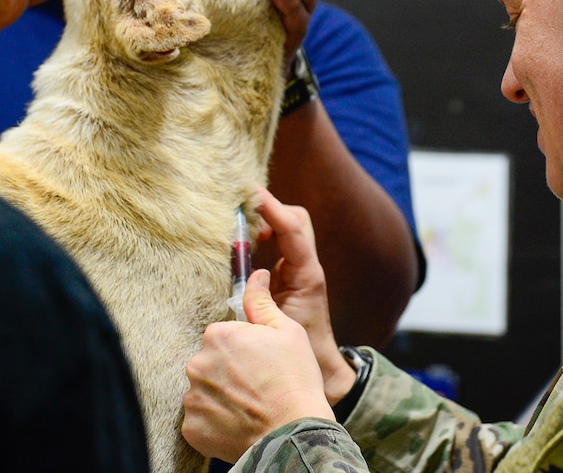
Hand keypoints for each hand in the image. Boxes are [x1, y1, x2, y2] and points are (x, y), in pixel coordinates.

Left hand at [182, 270, 334, 462]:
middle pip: (210, 362)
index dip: (244, 348)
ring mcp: (192, 398)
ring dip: (221, 396)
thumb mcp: (287, 332)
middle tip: (256, 385)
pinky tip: (239, 422)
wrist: (294, 433)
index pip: (223, 335)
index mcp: (218, 335)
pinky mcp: (191, 428)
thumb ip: (262, 303)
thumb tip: (256, 275)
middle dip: (228, 371)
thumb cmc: (295, 379)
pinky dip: (215, 421)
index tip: (260, 362)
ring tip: (249, 406)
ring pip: (205, 390)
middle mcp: (197, 363)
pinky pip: (200, 419)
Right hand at [253, 187, 354, 405]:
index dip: (272, 208)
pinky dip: (263, 237)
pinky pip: (278, 245)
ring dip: (267, 222)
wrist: (322, 369)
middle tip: (243, 215)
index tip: (251, 194)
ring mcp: (299, 269)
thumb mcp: (279, 326)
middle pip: (296, 219)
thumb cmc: (302, 352)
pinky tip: (244, 247)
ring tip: (241, 231)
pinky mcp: (288, 276)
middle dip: (272, 209)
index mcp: (307, 274)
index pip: (293, 230)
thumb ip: (261, 301)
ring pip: (287, 228)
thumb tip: (245, 276)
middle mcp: (306, 266)